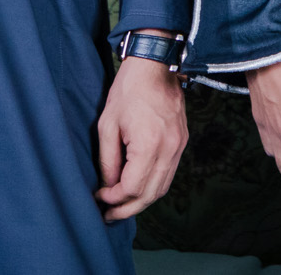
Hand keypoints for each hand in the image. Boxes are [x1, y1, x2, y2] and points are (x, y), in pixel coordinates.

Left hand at [93, 53, 189, 219]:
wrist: (155, 65)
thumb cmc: (128, 90)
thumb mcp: (107, 124)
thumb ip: (108, 159)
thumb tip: (107, 185)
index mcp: (149, 144)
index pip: (132, 188)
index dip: (114, 198)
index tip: (99, 196)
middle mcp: (169, 149)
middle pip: (150, 194)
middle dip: (127, 209)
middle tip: (108, 215)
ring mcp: (179, 146)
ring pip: (162, 188)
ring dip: (141, 201)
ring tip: (121, 206)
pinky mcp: (182, 141)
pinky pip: (169, 174)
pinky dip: (153, 186)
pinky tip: (137, 186)